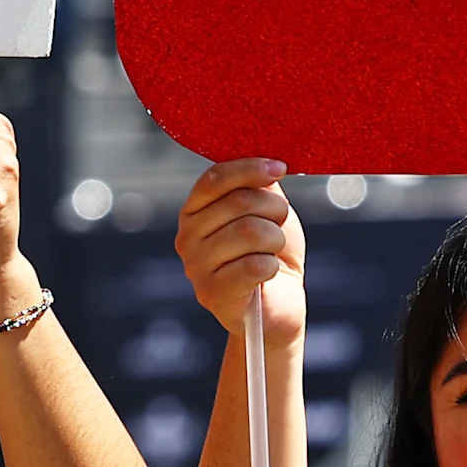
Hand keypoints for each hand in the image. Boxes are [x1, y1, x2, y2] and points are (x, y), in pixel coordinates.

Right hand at [177, 160, 303, 343]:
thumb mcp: (266, 211)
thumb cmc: (270, 254)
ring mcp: (196, 267)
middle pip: (238, 203)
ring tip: (274, 250)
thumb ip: (258, 185)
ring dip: (275, 239)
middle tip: (280, 223)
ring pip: (249, 232)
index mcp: (194, 211)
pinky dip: (272, 265)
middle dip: (274, 209)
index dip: (250, 169)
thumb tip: (266, 161)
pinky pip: (253, 265)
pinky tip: (269, 272)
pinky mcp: (212, 294)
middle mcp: (187, 237)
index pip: (215, 178)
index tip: (280, 168)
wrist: (278, 305)